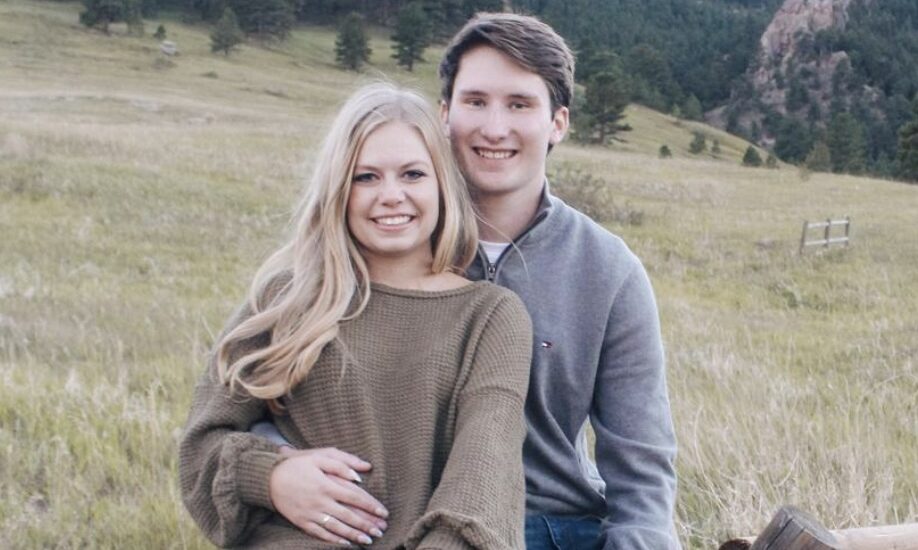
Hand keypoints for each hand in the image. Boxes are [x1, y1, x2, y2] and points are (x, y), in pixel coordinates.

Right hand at [270, 447, 388, 545]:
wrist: (268, 479)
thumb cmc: (297, 465)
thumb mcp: (319, 456)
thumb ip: (342, 462)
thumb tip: (363, 471)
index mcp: (326, 484)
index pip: (355, 497)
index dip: (371, 505)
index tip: (383, 512)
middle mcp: (320, 501)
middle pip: (349, 515)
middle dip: (367, 524)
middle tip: (382, 530)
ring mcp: (311, 514)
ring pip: (337, 528)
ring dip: (355, 534)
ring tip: (369, 539)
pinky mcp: (302, 522)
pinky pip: (321, 534)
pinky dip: (335, 540)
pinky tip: (347, 543)